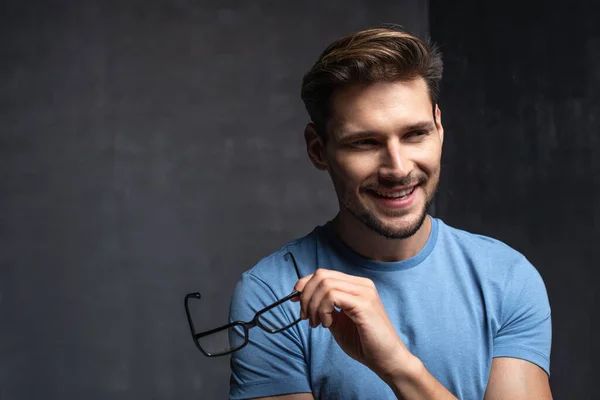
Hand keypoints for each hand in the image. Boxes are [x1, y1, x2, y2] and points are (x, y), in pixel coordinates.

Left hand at [292, 269, 414, 380]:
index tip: (295, 300)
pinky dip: (323, 310)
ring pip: (325, 284)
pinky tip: (327, 324)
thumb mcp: (338, 321)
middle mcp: (361, 284)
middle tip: (306, 317)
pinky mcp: (364, 304)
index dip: (305, 284)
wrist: (386, 359)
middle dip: (306, 296)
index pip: (324, 274)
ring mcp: (364, 292)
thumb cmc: (363, 342)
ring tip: (317, 324)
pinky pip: (332, 296)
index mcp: (356, 285)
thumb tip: (301, 297)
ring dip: (313, 306)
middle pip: (321, 275)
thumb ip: (324, 307)